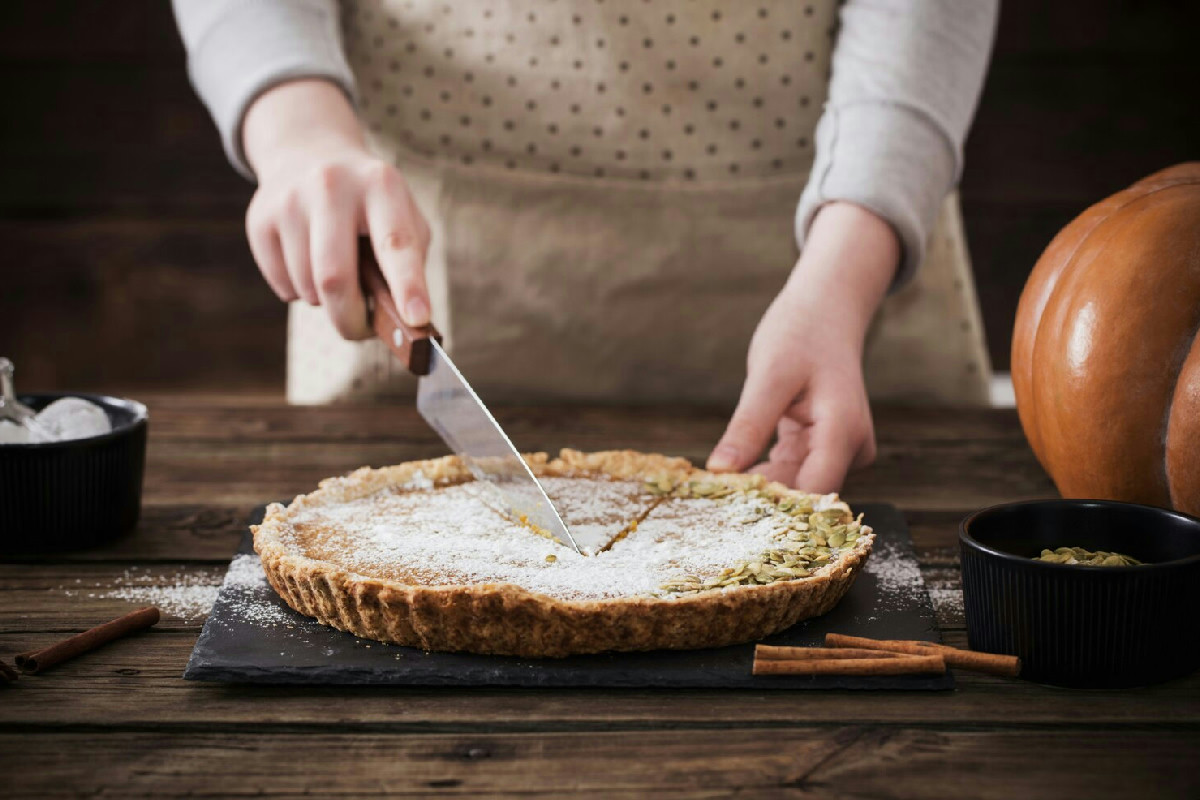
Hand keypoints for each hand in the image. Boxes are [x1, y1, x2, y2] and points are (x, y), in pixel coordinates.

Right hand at [242, 79, 430, 339]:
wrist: (309, 153)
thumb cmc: (371, 204)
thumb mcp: (403, 217)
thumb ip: (410, 264)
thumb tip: (403, 322)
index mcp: (380, 185)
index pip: (396, 243)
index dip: (408, 285)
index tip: (417, 319)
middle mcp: (331, 185)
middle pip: (335, 277)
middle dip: (350, 318)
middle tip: (362, 330)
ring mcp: (289, 200)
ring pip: (307, 287)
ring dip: (326, 301)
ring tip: (337, 274)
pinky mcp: (259, 219)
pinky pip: (283, 286)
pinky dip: (301, 292)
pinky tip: (308, 263)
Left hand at [707, 202, 899, 491]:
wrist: (826, 310)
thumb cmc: (800, 333)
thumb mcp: (768, 376)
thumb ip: (749, 425)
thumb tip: (719, 471)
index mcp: (843, 432)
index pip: (813, 493)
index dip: (773, 507)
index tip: (725, 508)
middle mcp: (850, 449)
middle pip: (804, 494)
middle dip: (761, 500)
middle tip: (709, 500)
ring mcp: (839, 451)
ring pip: (796, 486)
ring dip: (759, 489)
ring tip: (716, 489)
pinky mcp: (823, 448)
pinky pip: (792, 472)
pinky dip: (763, 474)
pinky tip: (733, 474)